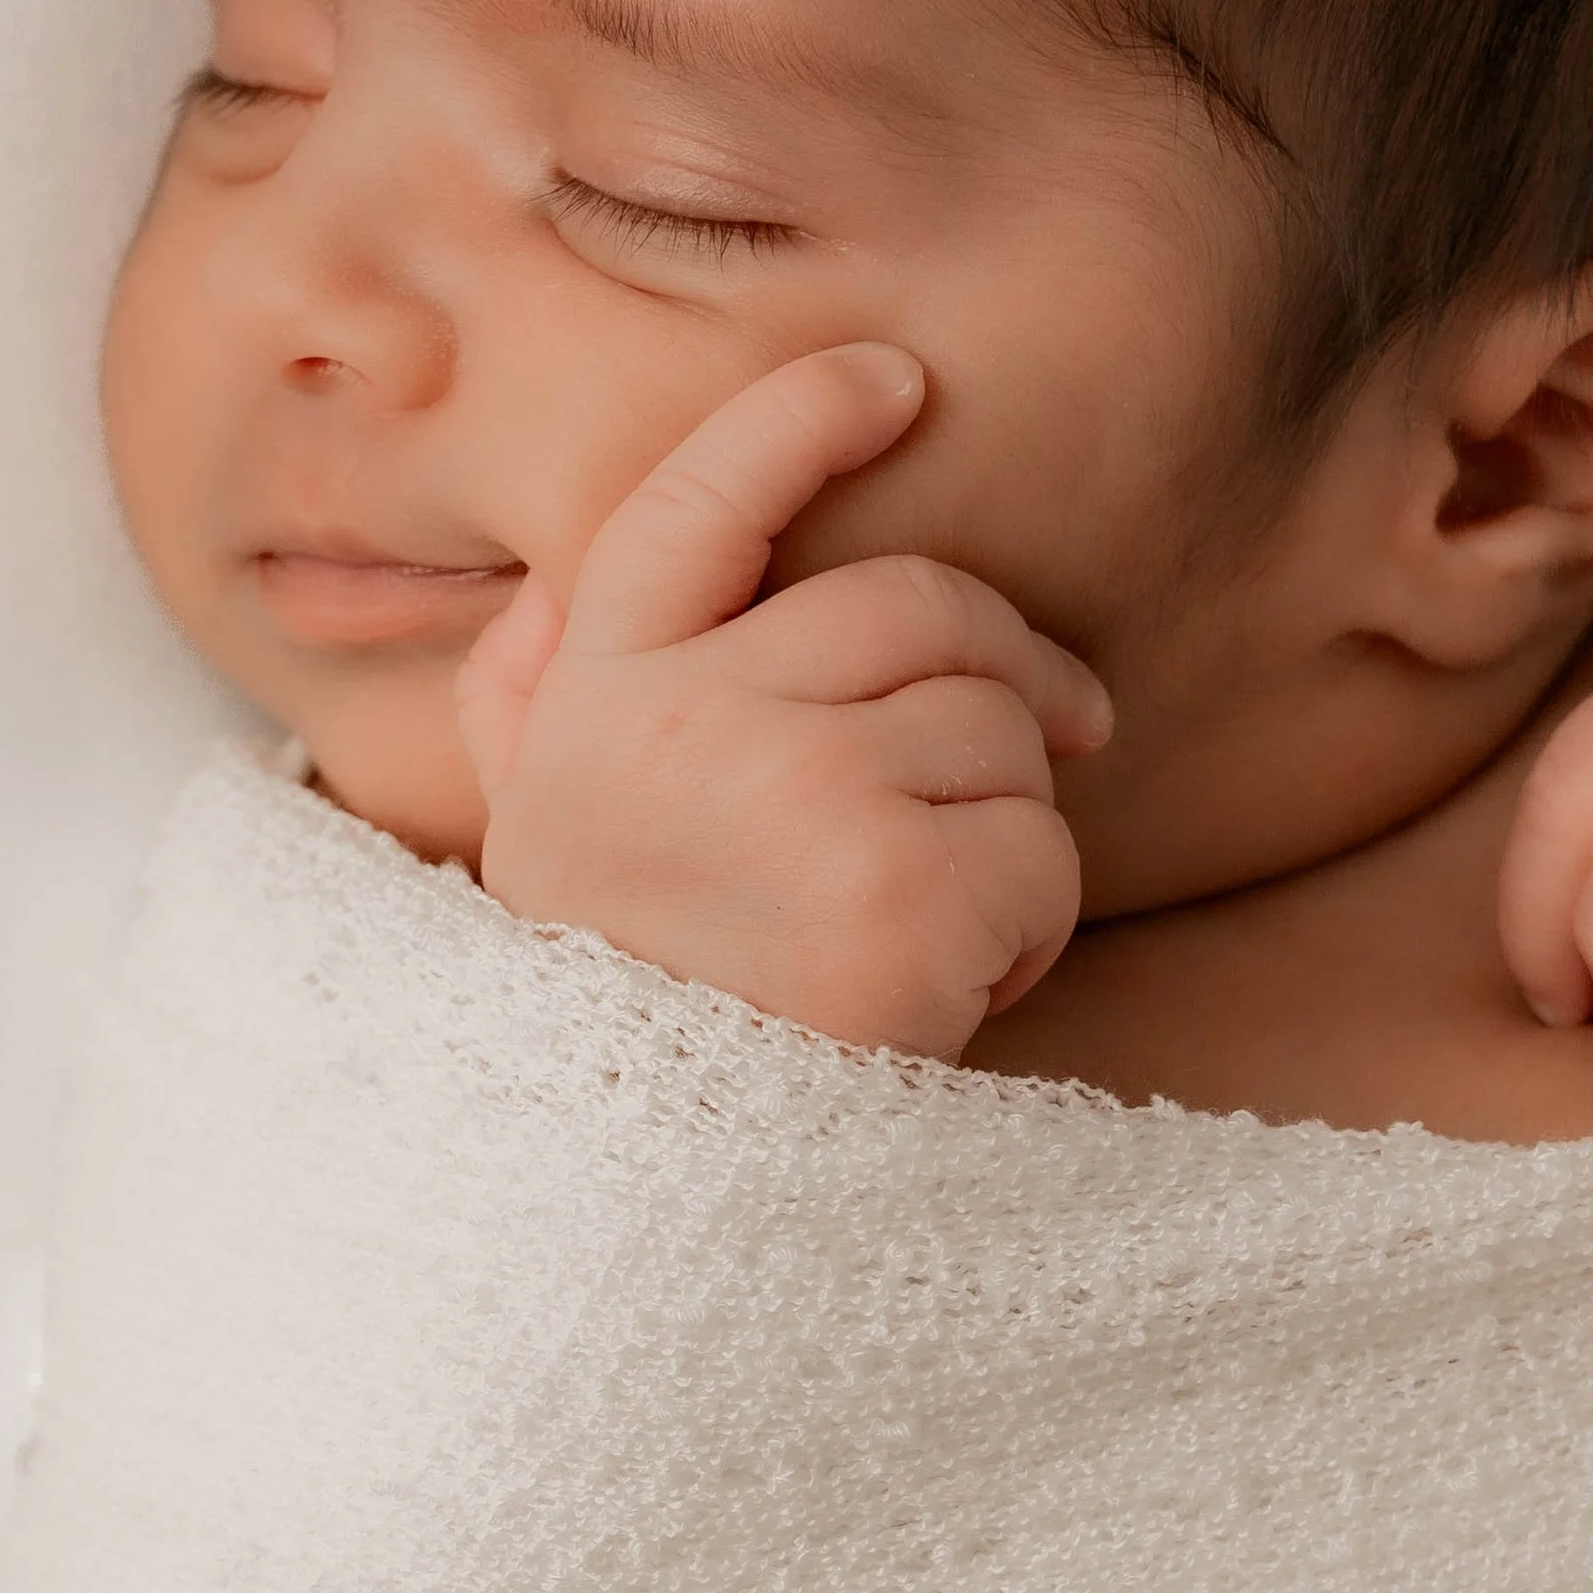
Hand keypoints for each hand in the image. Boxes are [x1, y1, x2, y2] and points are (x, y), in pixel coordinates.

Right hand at [453, 344, 1113, 1057]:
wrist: (642, 1216)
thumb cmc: (618, 1013)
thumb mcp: (538, 851)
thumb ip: (528, 715)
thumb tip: (544, 605)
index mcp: (594, 703)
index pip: (698, 505)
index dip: (799, 419)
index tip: (896, 376)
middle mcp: (683, 726)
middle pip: (916, 604)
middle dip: (1007, 664)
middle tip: (1065, 727)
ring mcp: (794, 802)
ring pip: (995, 729)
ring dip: (1005, 829)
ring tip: (928, 929)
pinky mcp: (898, 899)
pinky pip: (1043, 853)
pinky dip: (1032, 932)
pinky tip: (957, 997)